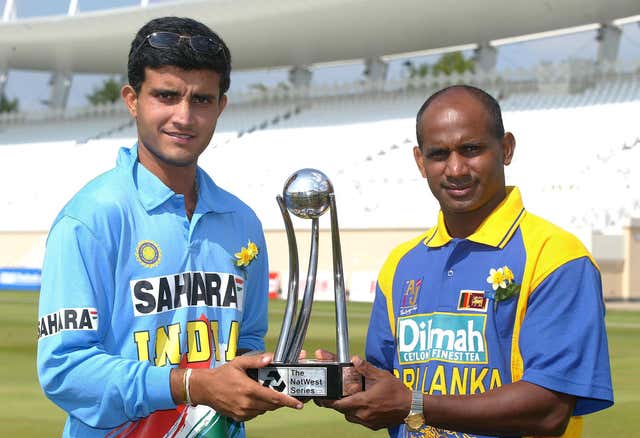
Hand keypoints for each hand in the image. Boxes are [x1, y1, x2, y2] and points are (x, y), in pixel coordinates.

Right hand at [188, 353, 302, 421]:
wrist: (204, 388)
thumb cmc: (221, 375)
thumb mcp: (239, 363)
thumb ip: (256, 361)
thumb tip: (270, 358)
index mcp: (249, 389)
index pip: (274, 397)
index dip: (288, 401)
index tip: (298, 403)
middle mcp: (247, 403)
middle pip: (271, 405)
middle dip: (281, 400)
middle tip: (286, 394)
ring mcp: (243, 412)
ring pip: (264, 410)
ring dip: (270, 403)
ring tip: (270, 393)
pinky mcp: (239, 417)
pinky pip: (256, 414)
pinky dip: (260, 407)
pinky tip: (256, 398)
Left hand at [317, 356, 410, 430]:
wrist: (411, 408)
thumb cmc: (397, 392)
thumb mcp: (381, 376)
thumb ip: (366, 368)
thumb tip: (354, 360)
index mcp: (363, 402)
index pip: (339, 404)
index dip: (328, 401)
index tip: (322, 397)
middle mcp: (363, 414)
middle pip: (342, 410)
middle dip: (337, 403)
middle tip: (334, 395)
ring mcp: (368, 421)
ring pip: (350, 416)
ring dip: (347, 408)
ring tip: (348, 398)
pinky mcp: (373, 425)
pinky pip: (359, 420)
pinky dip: (356, 413)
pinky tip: (361, 405)